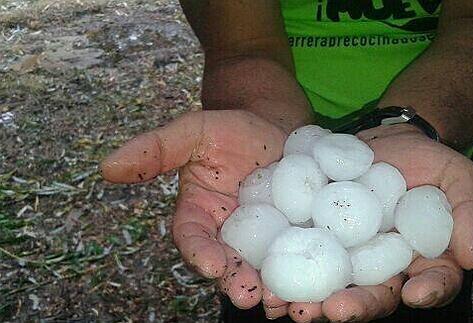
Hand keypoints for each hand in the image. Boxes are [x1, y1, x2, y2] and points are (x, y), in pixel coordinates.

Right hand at [100, 109, 286, 308]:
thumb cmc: (232, 130)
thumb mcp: (194, 131)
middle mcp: (230, 235)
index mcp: (200, 215)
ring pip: (265, 270)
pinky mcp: (296, 236)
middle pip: (231, 266)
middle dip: (239, 283)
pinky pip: (299, 258)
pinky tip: (318, 286)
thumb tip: (107, 167)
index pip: (193, 239)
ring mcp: (265, 239)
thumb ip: (156, 148)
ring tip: (284, 300)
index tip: (212, 265)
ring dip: (274, 289)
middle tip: (252, 296)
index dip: (199, 253)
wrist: (277, 127)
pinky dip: (305, 274)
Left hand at [271, 124, 472, 321]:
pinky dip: (284, 272)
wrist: (385, 140)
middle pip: (373, 295)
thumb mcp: (457, 177)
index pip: (433, 284)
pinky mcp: (317, 237)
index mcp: (423, 260)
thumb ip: (470, 212)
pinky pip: (301, 257)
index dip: (427, 292)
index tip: (414, 294)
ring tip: (290, 306)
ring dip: (311, 300)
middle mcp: (383, 267)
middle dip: (353, 307)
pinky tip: (267, 281)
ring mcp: (348, 255)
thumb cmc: (426, 161)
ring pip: (332, 285)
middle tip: (334, 311)